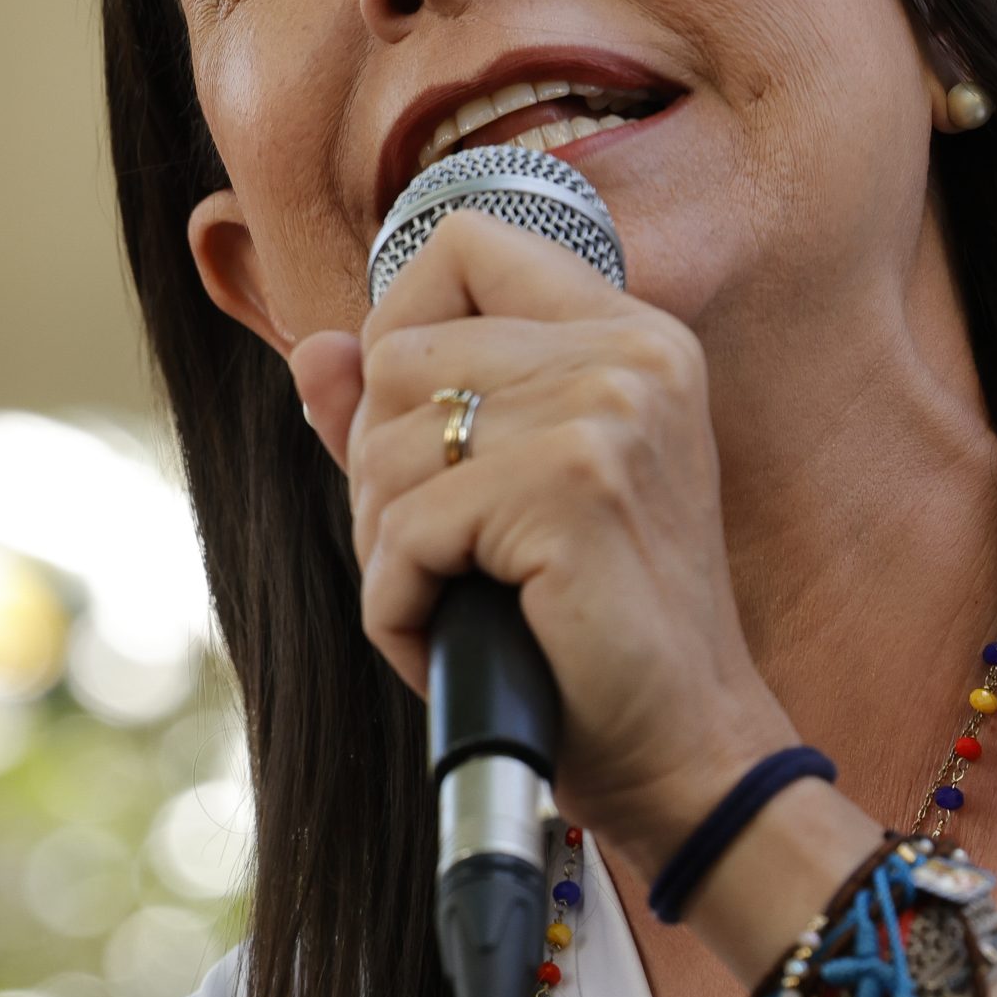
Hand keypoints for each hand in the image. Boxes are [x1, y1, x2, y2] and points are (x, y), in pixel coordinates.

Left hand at [289, 209, 792, 876]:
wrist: (683, 755)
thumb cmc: (585, 632)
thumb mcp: (492, 500)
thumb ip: (399, 410)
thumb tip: (312, 349)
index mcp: (626, 332)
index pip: (464, 242)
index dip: (402, 322)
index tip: (425, 423)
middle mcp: (628, 352)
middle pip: (397, 353)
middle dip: (382, 470)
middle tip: (452, 556)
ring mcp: (607, 412)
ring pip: (385, 446)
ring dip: (390, 547)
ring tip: (466, 601)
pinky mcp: (573, 488)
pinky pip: (402, 533)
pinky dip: (399, 608)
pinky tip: (460, 639)